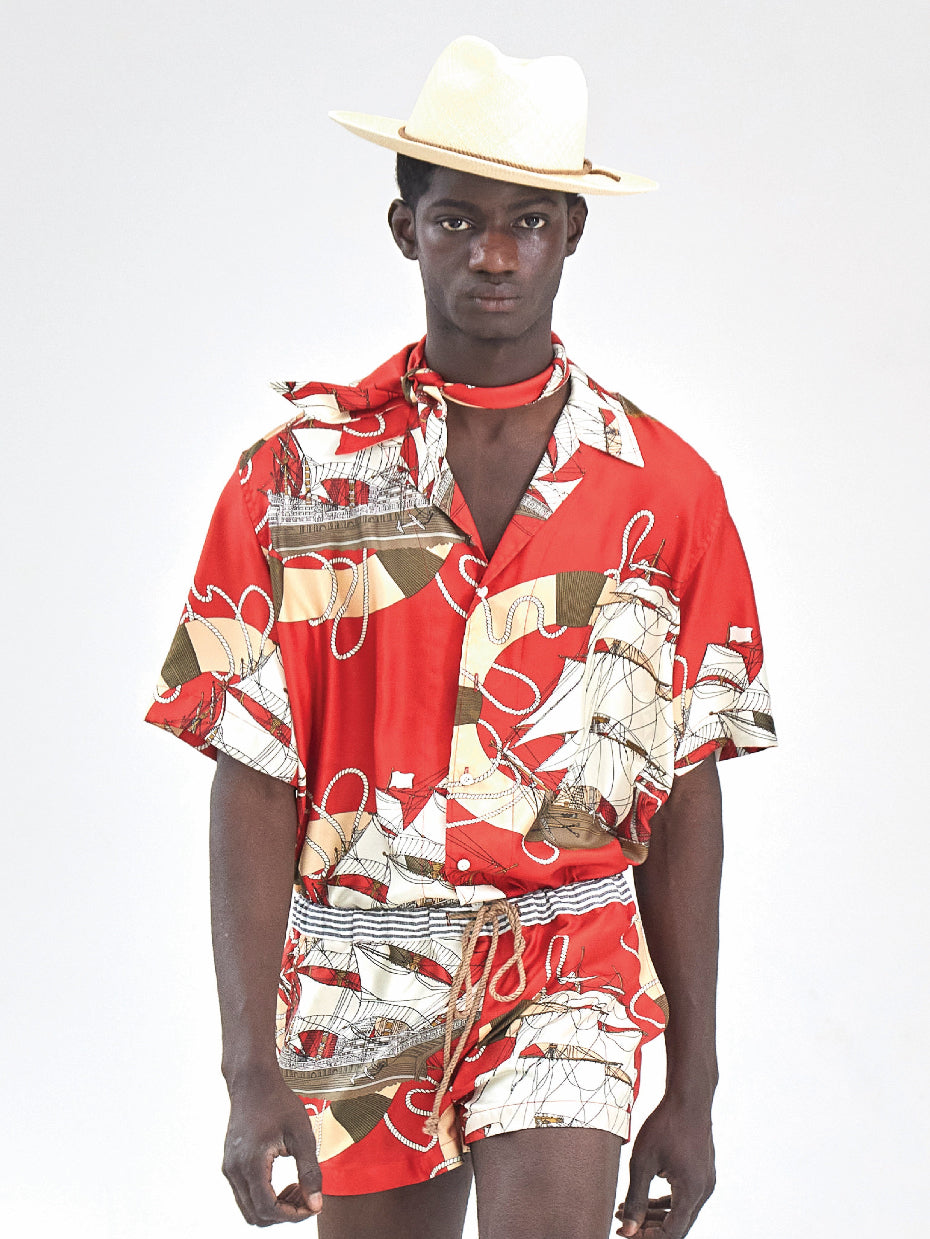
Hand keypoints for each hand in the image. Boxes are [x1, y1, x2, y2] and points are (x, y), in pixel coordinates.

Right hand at [222, 1071, 322, 1225]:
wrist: (253, 1080)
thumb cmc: (278, 1102)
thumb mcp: (302, 1135)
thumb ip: (309, 1172)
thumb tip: (316, 1204)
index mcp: (251, 1163)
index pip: (268, 1209)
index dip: (293, 1215)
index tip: (313, 1206)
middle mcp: (235, 1170)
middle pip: (256, 1215)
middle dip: (285, 1214)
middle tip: (307, 1198)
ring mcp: (230, 1167)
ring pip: (249, 1208)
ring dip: (275, 1208)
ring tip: (298, 1190)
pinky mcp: (231, 1163)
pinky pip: (245, 1194)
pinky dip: (265, 1198)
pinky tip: (284, 1184)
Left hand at [616, 1096, 714, 1236]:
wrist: (688, 1096)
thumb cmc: (665, 1124)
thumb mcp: (643, 1161)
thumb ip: (636, 1198)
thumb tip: (628, 1229)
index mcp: (692, 1192)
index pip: (671, 1233)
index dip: (646, 1237)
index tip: (623, 1232)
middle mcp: (703, 1191)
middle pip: (676, 1225)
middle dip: (648, 1227)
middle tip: (622, 1222)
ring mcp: (705, 1181)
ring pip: (680, 1211)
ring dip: (655, 1214)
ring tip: (626, 1208)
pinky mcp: (702, 1172)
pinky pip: (684, 1197)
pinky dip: (665, 1201)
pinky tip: (645, 1195)